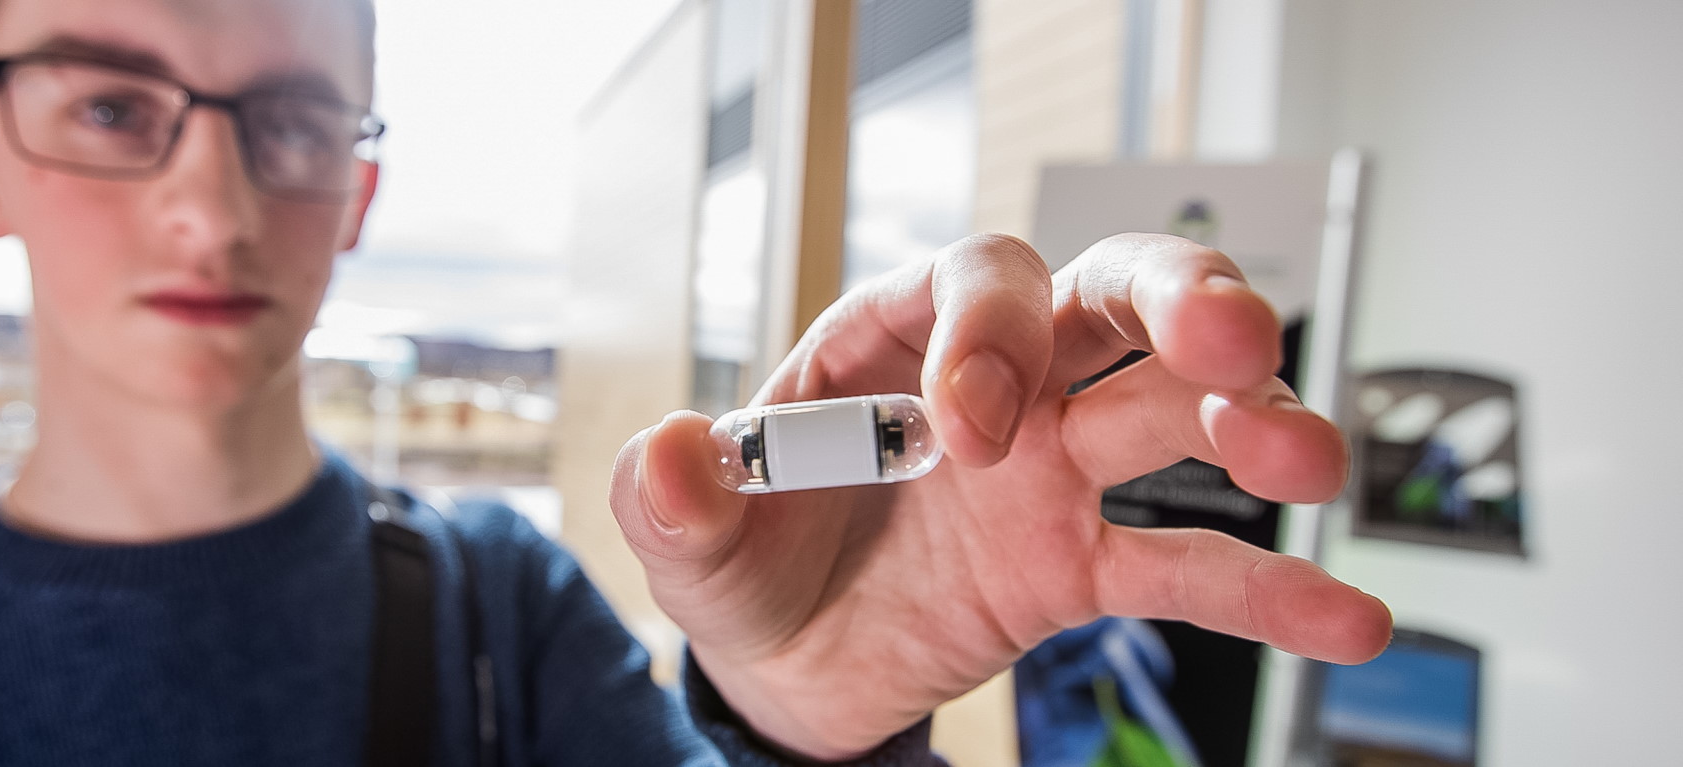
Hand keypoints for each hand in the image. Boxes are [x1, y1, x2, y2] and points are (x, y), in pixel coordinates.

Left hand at [608, 233, 1391, 759]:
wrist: (787, 666)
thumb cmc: (745, 562)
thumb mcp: (687, 535)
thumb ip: (673, 496)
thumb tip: (664, 453)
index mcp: (895, 342)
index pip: (976, 282)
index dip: (995, 331)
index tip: (977, 428)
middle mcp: (994, 386)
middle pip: (1111, 300)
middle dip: (1181, 304)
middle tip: (1230, 345)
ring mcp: (1051, 471)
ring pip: (1173, 413)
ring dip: (1250, 423)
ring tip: (1305, 460)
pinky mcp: (1080, 563)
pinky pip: (1186, 564)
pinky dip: (1267, 587)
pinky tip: (1344, 615)